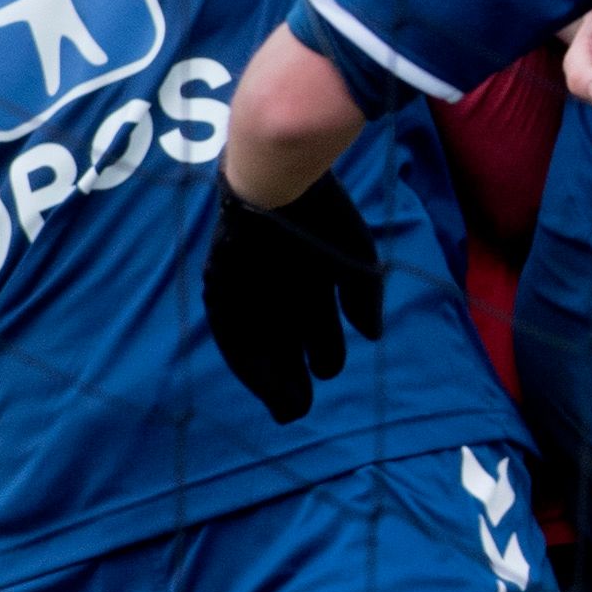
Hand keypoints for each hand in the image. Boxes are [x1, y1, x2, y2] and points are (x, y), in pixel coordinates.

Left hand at [202, 174, 388, 420]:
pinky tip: (262, 383)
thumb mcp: (355, 260)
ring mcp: (248, 291)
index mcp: (310, 281)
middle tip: (299, 410)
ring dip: (269, 378)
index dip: (322, 357)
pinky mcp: (221, 288)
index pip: (313, 331)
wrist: (278, 180)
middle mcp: (277, 291)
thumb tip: (370, 335)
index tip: (327, 377)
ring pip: (258, 345)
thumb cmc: (321, 214)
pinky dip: (247, 361)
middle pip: (283, 345)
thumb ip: (363, 298)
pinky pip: (231, 334)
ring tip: (284, 406)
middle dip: (293, 378)